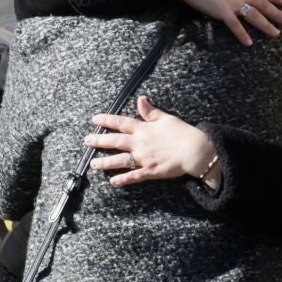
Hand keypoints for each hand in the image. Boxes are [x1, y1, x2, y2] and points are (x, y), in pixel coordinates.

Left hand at [86, 96, 219, 187]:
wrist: (195, 150)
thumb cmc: (182, 133)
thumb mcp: (166, 118)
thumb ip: (150, 111)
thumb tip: (140, 99)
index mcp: (143, 129)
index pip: (121, 123)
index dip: (106, 120)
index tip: (94, 119)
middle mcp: (140, 143)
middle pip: (115, 141)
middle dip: (99, 141)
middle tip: (86, 141)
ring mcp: (144, 158)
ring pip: (120, 160)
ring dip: (105, 162)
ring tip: (93, 164)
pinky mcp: (150, 171)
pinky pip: (133, 176)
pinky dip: (123, 179)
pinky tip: (113, 182)